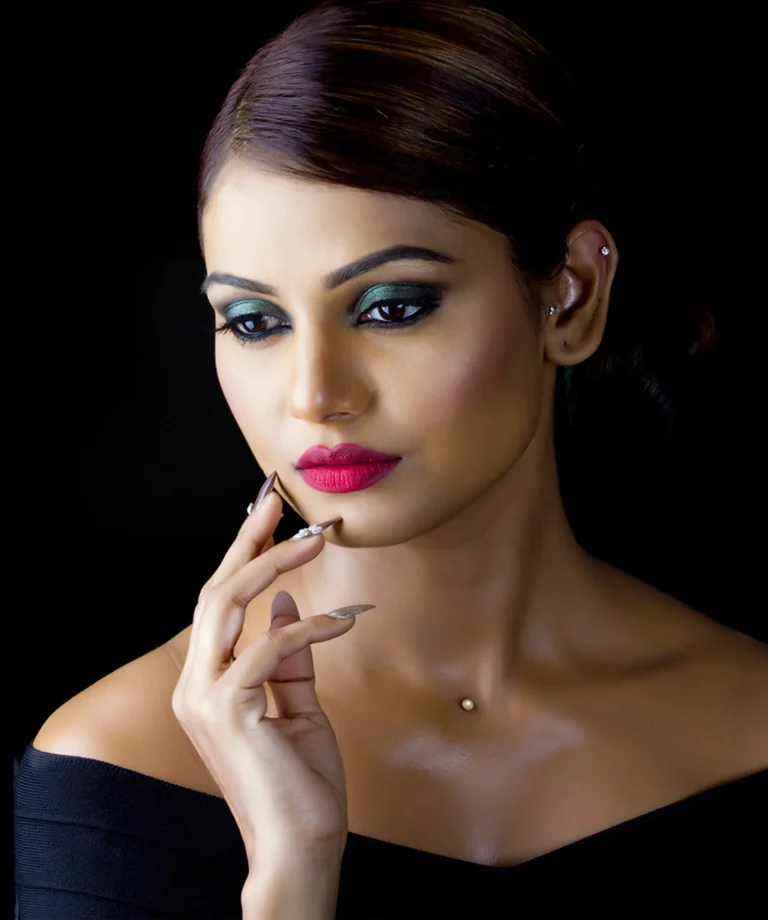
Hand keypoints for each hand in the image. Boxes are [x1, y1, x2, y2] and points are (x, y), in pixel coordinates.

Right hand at [171, 488, 372, 872]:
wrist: (298, 846)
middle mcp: (193, 685)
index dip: (240, 557)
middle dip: (246, 541)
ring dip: (272, 563)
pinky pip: (269, 646)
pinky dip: (308, 627)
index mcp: (206, 684)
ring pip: (227, 604)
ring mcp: (203, 696)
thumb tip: (286, 603)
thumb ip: (287, 658)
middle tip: (276, 500)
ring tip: (313, 539)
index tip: (265, 518)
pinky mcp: (227, 709)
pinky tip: (341, 619)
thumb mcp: (297, 707)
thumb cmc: (299, 782)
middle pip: (213, 592)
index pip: (217, 606)